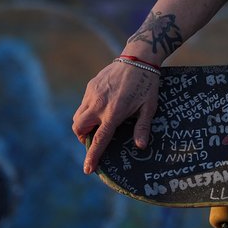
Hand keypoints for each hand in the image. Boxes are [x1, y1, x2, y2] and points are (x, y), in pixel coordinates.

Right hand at [71, 60, 161, 174]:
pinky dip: (87, 111)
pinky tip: (101, 108)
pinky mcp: (91, 85)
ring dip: (83, 125)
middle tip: (94, 138)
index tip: (87, 169)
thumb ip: (142, 127)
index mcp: (113, 113)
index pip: (99, 139)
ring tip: (97, 125)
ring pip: (77, 116)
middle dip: (82, 138)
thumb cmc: (147, 84)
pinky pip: (83, 104)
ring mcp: (92, 94)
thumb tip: (140, 146)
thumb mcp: (149, 107)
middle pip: (79, 129)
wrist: (138, 57)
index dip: (92, 156)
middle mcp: (99, 104)